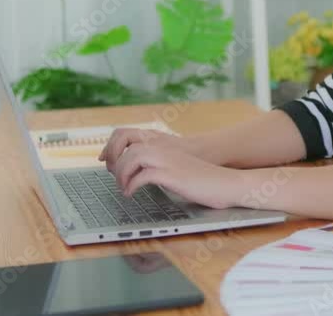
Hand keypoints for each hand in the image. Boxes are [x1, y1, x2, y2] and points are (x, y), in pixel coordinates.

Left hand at [106, 143, 247, 209]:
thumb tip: (143, 174)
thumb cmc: (204, 180)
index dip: (114, 148)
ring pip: (133, 158)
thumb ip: (162, 167)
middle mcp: (164, 150)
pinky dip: (132, 185)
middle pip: (129, 148)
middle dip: (116, 164)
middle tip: (114, 180)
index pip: (131, 138)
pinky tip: (131, 193)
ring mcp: (168, 161)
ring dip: (122, 173)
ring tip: (123, 187)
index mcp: (165, 147)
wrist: (226, 183)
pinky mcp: (171, 174)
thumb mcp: (178, 169)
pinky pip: (143, 175)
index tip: (106, 162)